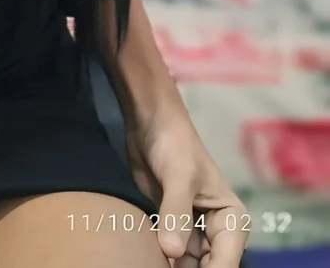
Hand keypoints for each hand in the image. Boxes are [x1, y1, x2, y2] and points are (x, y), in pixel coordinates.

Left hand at [125, 103, 248, 265]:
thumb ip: (176, 214)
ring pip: (187, 264)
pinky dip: (160, 260)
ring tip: (151, 266)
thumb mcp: (179, 177)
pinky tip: (146, 261)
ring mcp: (192, 231)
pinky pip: (169, 253)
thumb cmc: (174, 145)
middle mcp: (216, 230)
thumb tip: (172, 253)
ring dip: (172, 267)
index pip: (226, 261)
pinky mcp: (170, 227)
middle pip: (208, 267)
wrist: (149, 122)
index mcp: (231, 219)